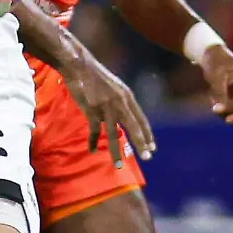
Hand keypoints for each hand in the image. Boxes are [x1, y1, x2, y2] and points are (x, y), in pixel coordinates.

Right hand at [55, 46, 155, 166]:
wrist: (80, 66)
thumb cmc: (97, 77)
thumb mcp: (116, 87)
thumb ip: (122, 101)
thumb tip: (127, 116)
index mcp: (128, 96)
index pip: (141, 119)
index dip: (147, 134)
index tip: (152, 147)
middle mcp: (120, 103)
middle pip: (133, 127)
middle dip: (141, 144)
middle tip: (148, 157)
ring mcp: (106, 107)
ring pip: (113, 134)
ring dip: (116, 152)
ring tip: (119, 165)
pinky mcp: (92, 111)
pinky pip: (94, 131)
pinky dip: (92, 142)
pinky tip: (92, 150)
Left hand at [201, 44, 232, 123]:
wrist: (209, 56)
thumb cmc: (215, 62)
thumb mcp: (216, 77)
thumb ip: (220, 94)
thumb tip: (221, 111)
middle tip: (228, 120)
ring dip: (229, 112)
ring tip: (214, 105)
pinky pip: (232, 109)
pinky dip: (222, 109)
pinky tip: (213, 99)